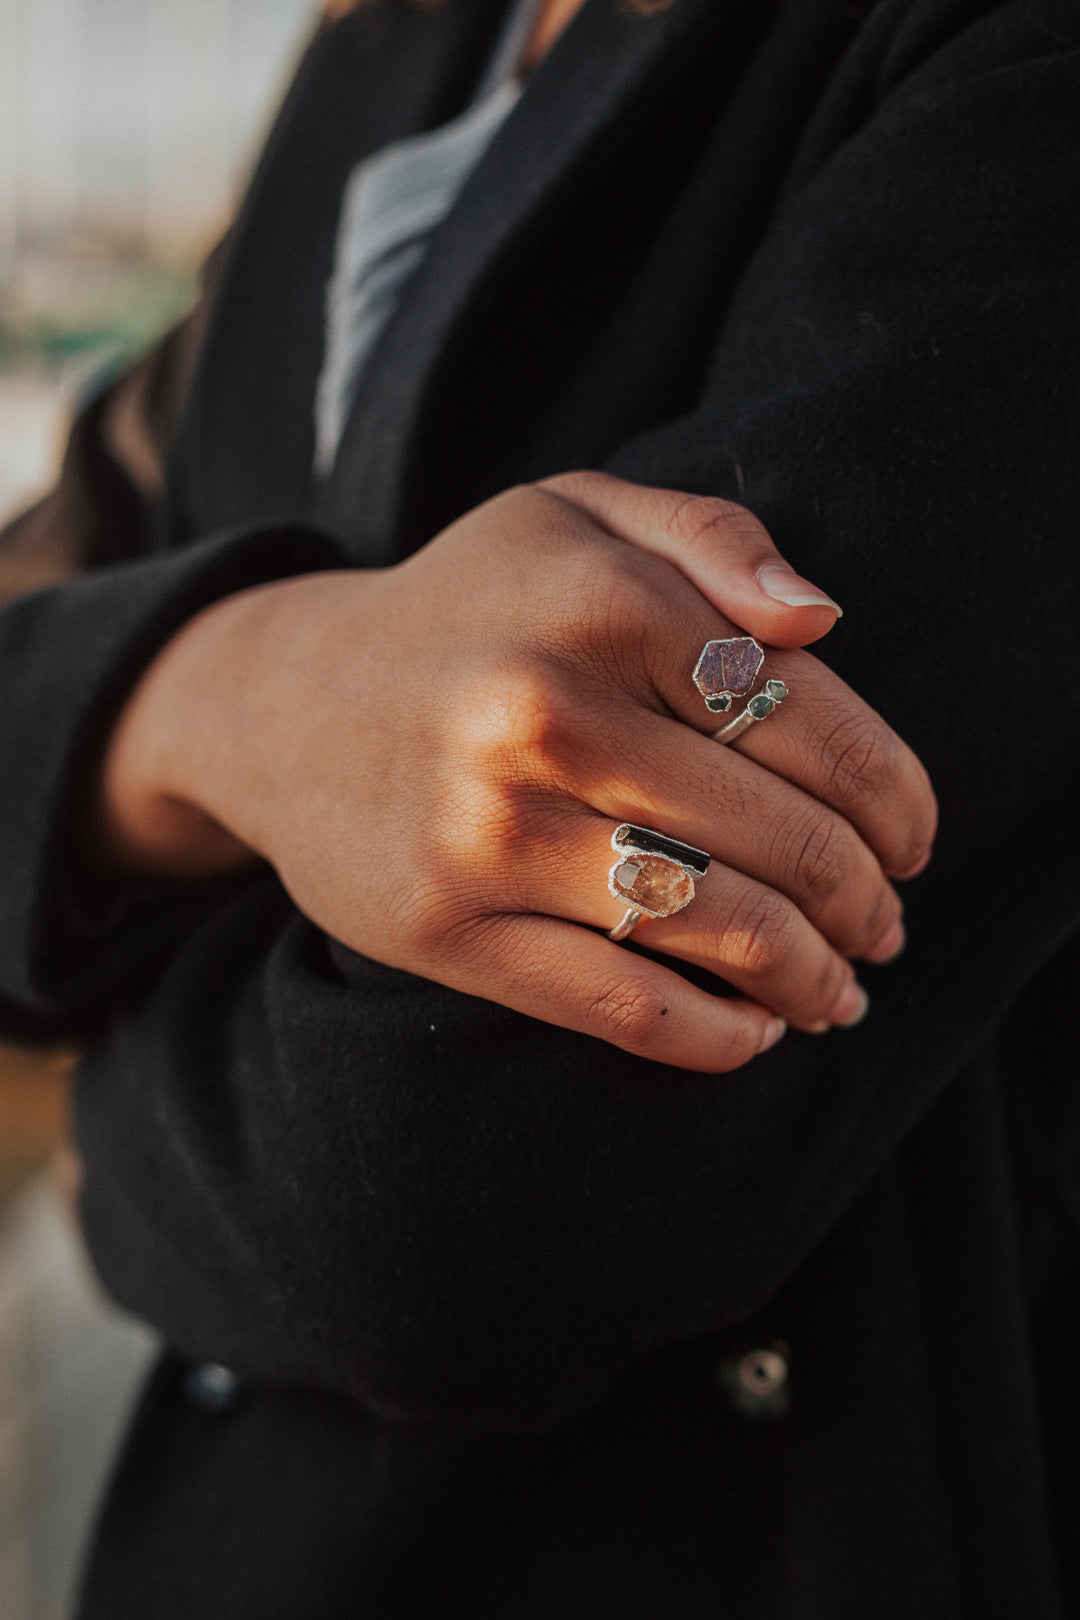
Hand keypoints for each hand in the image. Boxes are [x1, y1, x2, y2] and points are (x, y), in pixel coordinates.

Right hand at [96, 473, 935, 1071]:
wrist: (282, 706)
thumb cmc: (465, 610)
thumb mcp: (572, 515)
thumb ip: (711, 539)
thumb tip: (825, 623)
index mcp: (599, 601)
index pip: (808, 718)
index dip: (894, 796)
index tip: (914, 839)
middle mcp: (546, 714)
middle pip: (785, 836)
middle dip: (866, 898)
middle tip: (887, 922)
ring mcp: (494, 832)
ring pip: (722, 929)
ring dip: (815, 975)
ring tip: (842, 988)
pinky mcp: (451, 929)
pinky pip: (625, 1006)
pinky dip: (718, 1036)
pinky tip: (754, 1030)